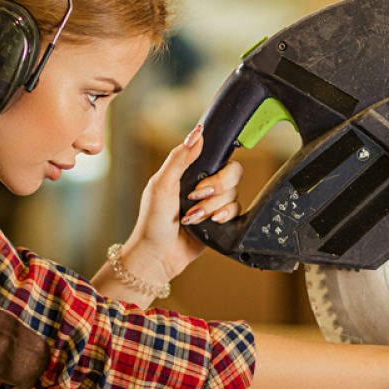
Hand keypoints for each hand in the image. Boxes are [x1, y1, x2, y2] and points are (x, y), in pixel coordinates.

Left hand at [124, 124, 243, 282]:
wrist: (158, 255)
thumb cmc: (152, 221)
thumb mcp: (161, 185)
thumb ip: (179, 158)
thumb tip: (197, 134)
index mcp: (189, 171)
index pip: (217, 155)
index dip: (216, 166)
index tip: (203, 177)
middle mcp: (203, 184)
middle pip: (232, 173)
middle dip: (216, 187)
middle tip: (196, 197)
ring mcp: (212, 202)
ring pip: (233, 194)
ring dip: (212, 206)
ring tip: (193, 217)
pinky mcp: (219, 220)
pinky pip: (236, 210)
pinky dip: (223, 216)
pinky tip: (209, 222)